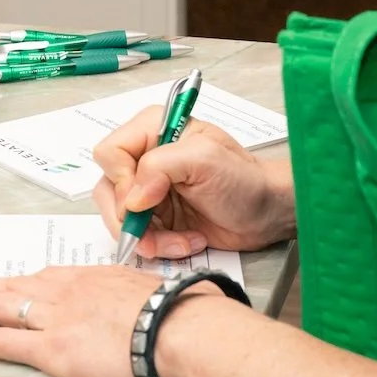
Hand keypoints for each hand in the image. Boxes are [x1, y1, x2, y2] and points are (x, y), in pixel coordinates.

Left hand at [0, 265, 165, 376]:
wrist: (177, 329)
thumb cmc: (177, 311)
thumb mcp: (150, 288)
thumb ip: (133, 294)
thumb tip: (143, 301)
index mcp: (91, 276)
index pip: (46, 276)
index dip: (22, 280)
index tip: (7, 281)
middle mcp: (66, 291)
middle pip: (16, 286)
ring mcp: (56, 318)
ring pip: (2, 308)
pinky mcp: (52, 349)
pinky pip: (5, 342)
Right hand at [93, 109, 294, 257]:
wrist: (267, 213)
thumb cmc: (243, 179)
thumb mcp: (204, 160)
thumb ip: (160, 167)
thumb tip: (131, 198)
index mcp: (153, 130)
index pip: (110, 153)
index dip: (121, 181)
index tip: (143, 203)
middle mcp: (146, 157)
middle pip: (108, 188)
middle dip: (130, 218)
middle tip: (151, 235)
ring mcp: (150, 189)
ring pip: (120, 217)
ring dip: (148, 237)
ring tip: (180, 242)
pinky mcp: (158, 217)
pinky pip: (140, 236)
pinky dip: (161, 246)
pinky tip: (189, 241)